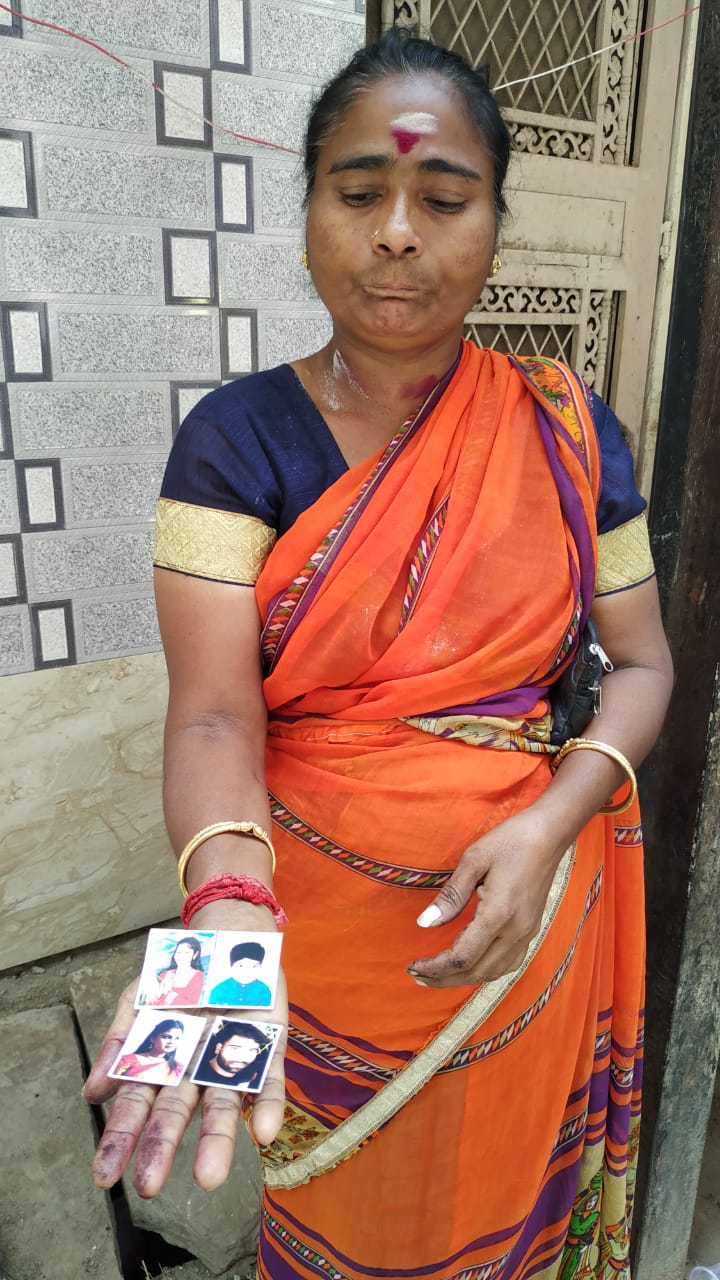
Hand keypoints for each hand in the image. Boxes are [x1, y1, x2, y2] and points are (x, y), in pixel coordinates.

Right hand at [84, 969, 287, 1196]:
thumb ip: (120, 1041)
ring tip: (208, 1178)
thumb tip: (93, 1093)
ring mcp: (230, 1061)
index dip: (121, 1141)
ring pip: (223, 1106)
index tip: (104, 1177)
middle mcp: (194, 1071)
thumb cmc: (179, 976)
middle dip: (162, 1148)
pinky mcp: (268, 1048)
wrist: (228, 937)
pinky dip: (268, 1106)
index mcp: (160, 1063)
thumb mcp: (140, 998)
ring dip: (217, 1140)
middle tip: (150, 1185)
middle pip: (176, 1114)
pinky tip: (266, 1133)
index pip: (136, 1108)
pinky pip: (269, 1081)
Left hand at [407, 809, 565, 987]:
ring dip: (463, 978)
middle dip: (444, 979)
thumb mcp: (473, 860)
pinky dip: (485, 971)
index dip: (435, 967)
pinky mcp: (531, 930)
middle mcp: (515, 931)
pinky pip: (508, 964)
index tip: (413, 966)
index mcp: (498, 915)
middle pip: (476, 972)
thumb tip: (424, 923)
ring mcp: (527, 933)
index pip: (462, 957)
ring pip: (493, 972)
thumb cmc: (510, 841)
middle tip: (416, 975)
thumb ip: (450, 896)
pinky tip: (470, 965)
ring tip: (437, 974)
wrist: (549, 834)